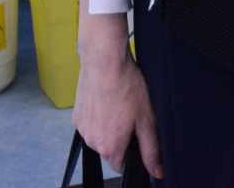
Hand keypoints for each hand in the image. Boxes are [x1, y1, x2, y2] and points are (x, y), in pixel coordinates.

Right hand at [73, 16, 161, 177]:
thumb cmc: (127, 87)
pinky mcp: (76, 116)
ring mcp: (82, 129)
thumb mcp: (147, 119)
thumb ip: (151, 150)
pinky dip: (99, 117)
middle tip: (131, 114)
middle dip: (121, 138)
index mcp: (109, 148)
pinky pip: (90, 124)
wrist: (104, 62)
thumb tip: (158, 172)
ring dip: (109, 127)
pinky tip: (108, 100)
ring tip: (119, 104)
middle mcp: (92, 142)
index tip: (138, 133)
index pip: (122, 164)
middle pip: (110, 150)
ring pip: (99, 137)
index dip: (132, 151)